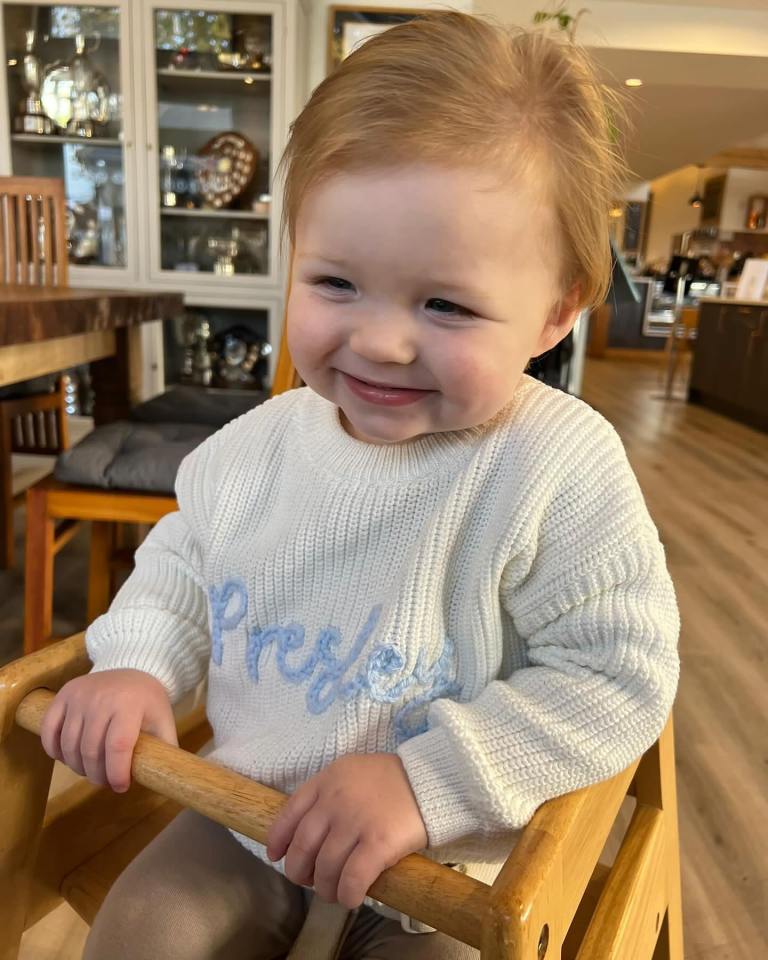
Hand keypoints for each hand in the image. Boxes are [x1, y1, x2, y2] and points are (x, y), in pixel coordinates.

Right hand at [40, 669, 177, 792]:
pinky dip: (54, 751)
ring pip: (70, 745)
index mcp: (130, 704)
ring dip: (78, 767)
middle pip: (91, 750)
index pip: (118, 746)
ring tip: (92, 771)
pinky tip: (68, 759)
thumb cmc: (148, 701)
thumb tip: (163, 778)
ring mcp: (80, 696)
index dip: (116, 773)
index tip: (120, 787)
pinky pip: (49, 731)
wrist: (132, 668)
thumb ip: (164, 748)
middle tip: (106, 782)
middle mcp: (102, 698)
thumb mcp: (163, 720)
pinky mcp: (63, 695)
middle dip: (97, 775)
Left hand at [266, 753, 427, 908]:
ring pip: (325, 868)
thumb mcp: (351, 772)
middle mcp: (335, 800)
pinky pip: (352, 879)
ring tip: (333, 893)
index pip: (289, 813)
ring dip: (325, 889)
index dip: (278, 840)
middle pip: (303, 847)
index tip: (277, 856)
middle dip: (300, 872)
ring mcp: (356, 822)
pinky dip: (347, 895)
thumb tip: (308, 830)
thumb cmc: (392, 779)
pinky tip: (351, 899)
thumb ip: (328, 793)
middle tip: (309, 880)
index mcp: (327, 780)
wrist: (432, 778)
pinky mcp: (378, 843)